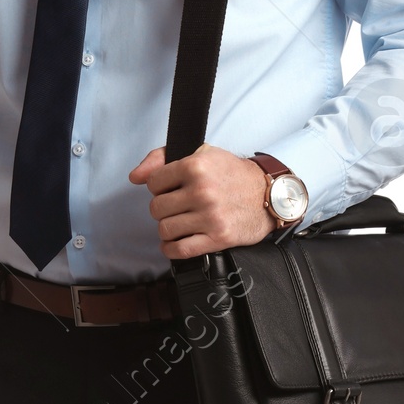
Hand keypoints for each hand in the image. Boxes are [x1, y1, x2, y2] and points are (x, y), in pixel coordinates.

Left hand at [128, 145, 275, 258]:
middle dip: (163, 209)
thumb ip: (162, 159)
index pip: (153, 183)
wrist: (268, 194)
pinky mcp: (218, 237)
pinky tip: (175, 243)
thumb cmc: (233, 174)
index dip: (159, 187)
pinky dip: (171, 249)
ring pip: (165, 229)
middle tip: (177, 207)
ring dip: (168, 229)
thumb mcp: (201, 153)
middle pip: (156, 208)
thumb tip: (135, 177)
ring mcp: (210, 216)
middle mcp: (202, 191)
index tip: (171, 189)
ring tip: (179, 223)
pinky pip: (180, 250)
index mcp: (195, 166)